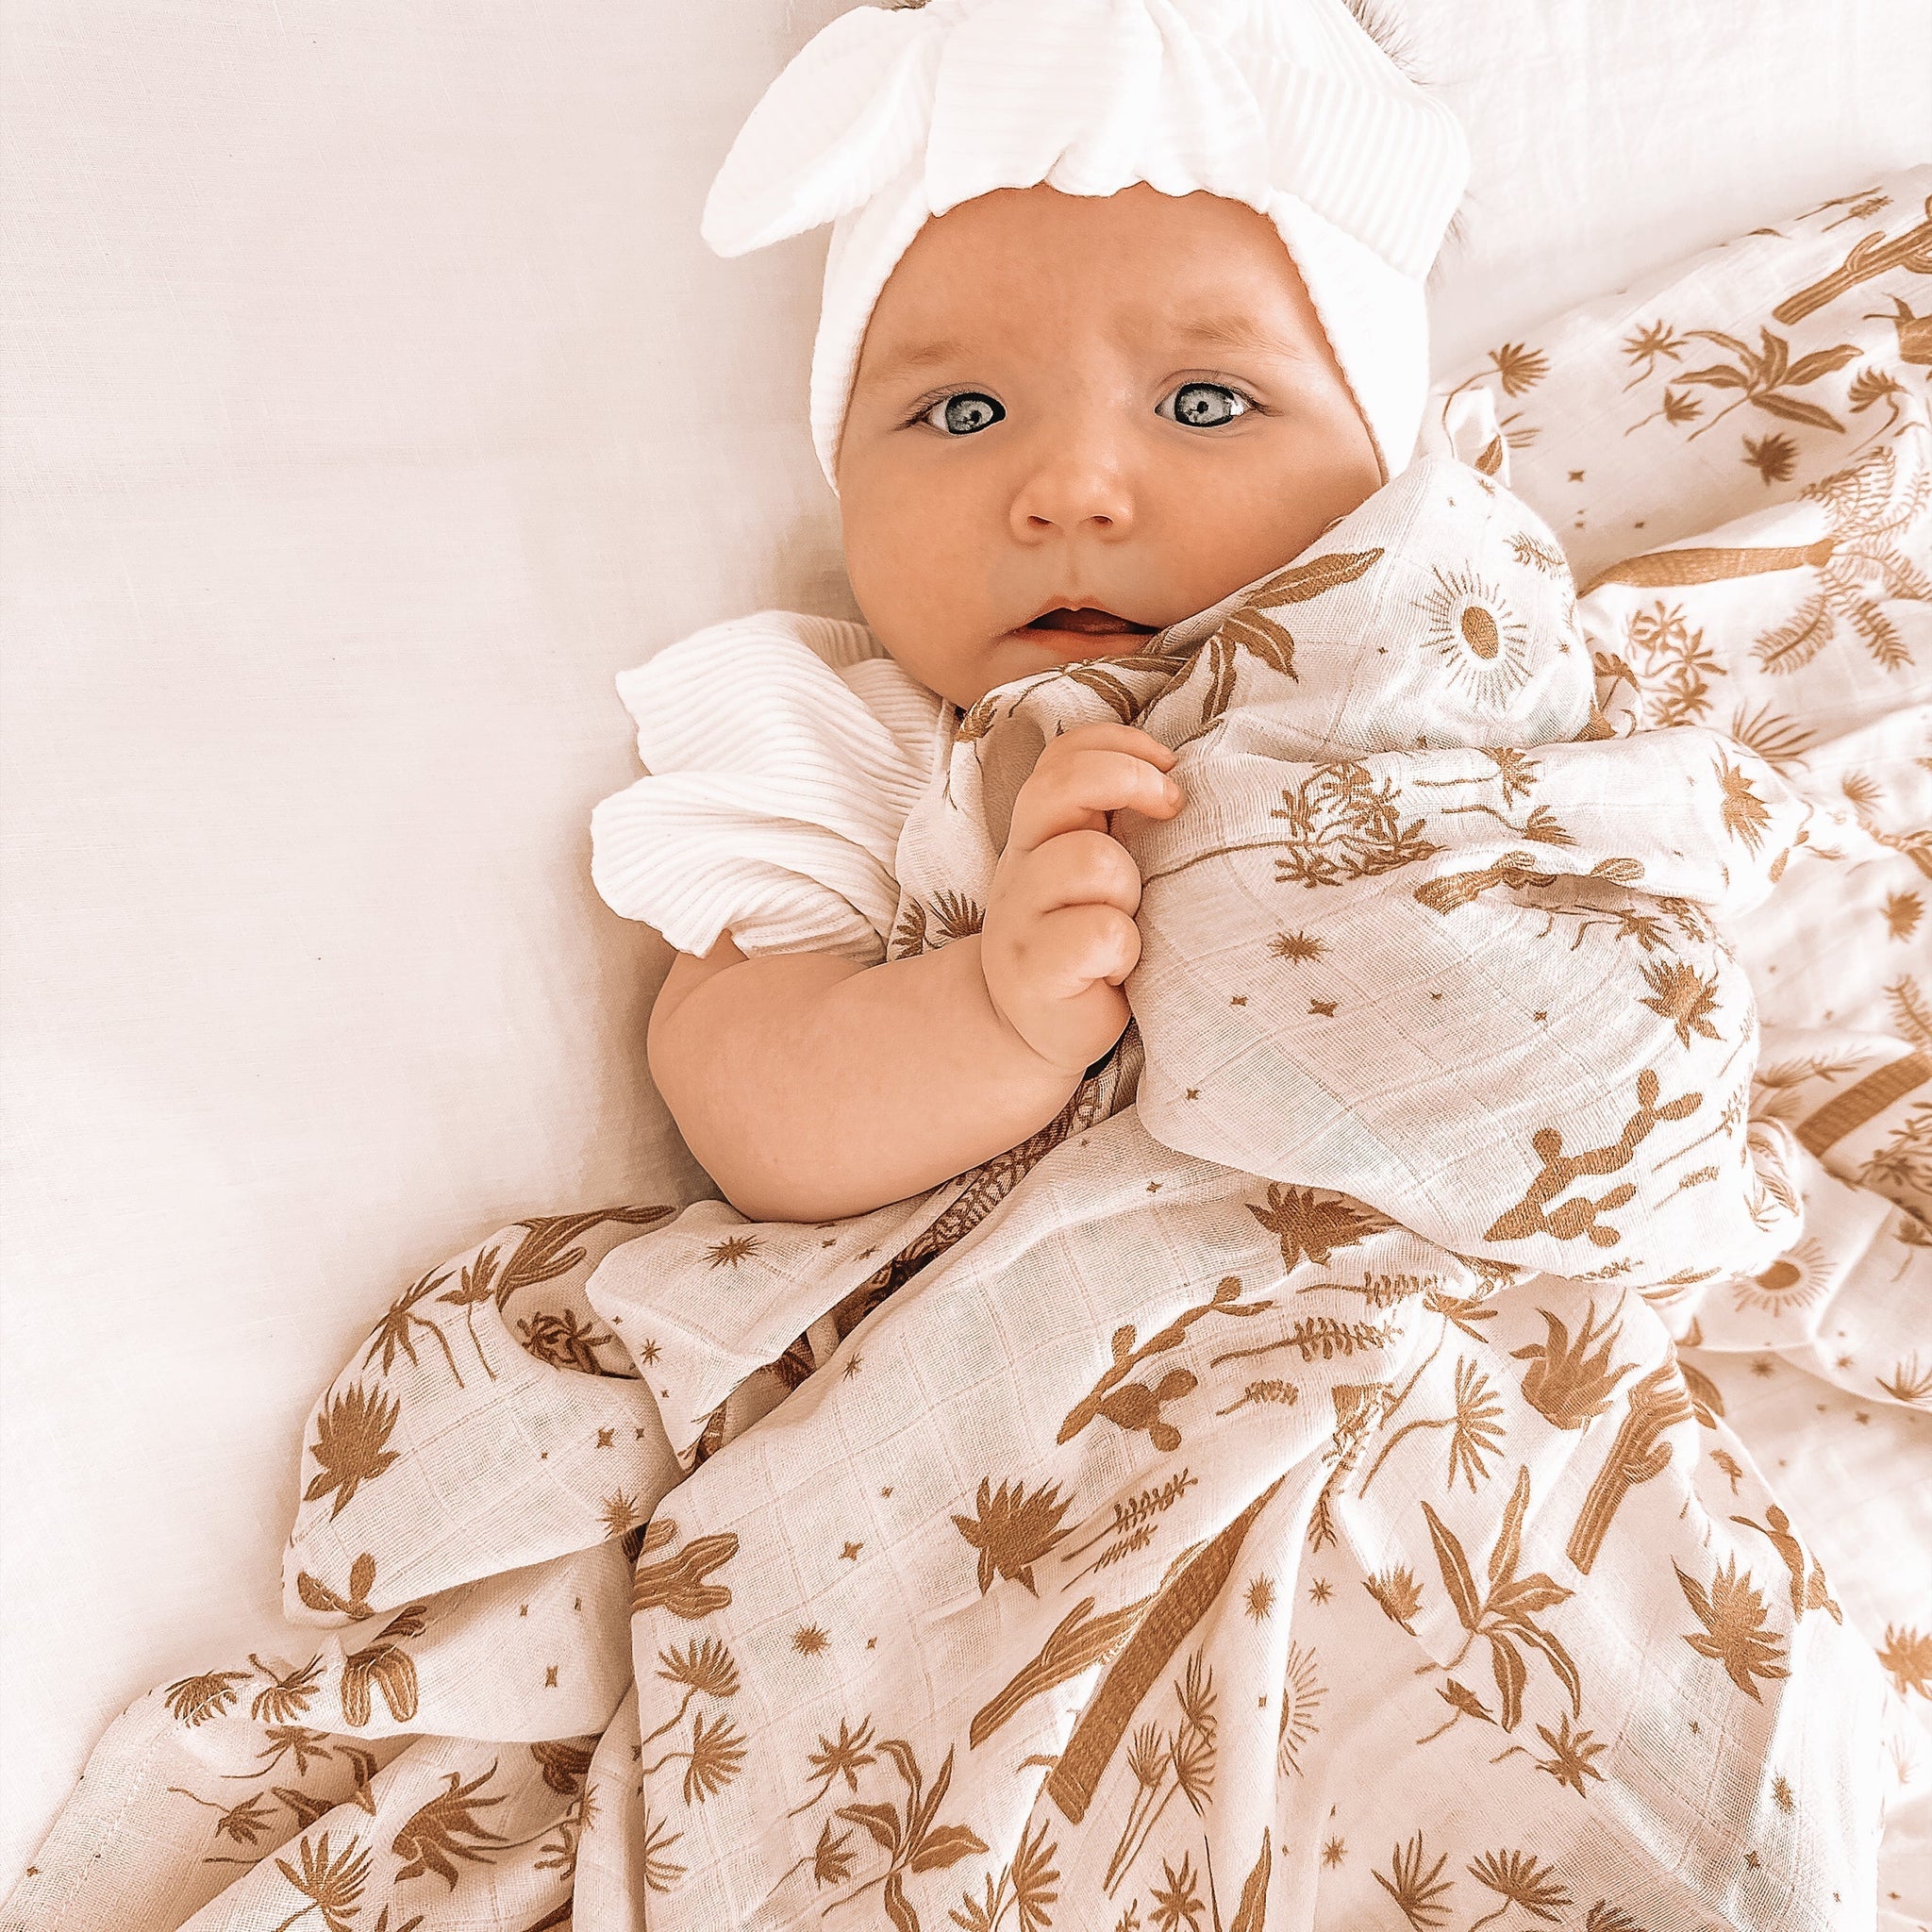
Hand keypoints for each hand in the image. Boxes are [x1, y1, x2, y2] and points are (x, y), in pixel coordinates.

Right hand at [979, 721, 1185, 1075]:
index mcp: (1040, 831)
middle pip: (1062, 785)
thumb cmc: (1087, 943)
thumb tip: (1180, 775)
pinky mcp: (1034, 969)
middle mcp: (1021, 862)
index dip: (1121, 747)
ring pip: (1092, 861)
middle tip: (1171, 810)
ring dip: (1128, 890)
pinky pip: (1101, 933)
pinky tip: (1117, 971)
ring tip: (1130, 925)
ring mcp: (1019, 915)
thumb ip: (1114, 824)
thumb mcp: (1097, 872)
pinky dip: (1124, 951)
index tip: (1169, 773)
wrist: (1034, 1031)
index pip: (1063, 755)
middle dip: (1130, 781)